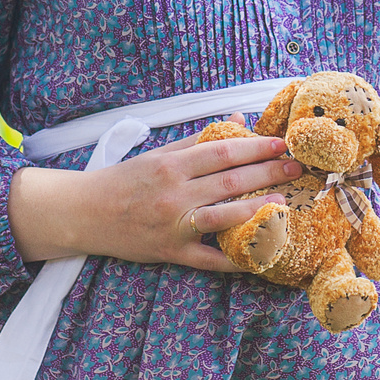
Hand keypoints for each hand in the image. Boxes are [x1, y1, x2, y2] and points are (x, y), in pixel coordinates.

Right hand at [8, 123, 301, 269]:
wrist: (83, 213)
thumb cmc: (124, 180)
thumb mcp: (158, 154)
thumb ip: (198, 140)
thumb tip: (236, 121)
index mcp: (171, 164)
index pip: (223, 152)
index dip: (256, 146)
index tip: (282, 143)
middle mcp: (174, 193)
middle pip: (230, 181)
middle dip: (267, 172)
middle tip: (296, 168)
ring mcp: (173, 225)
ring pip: (223, 217)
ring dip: (258, 209)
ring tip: (286, 202)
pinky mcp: (170, 252)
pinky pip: (209, 259)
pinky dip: (235, 258)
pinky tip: (261, 255)